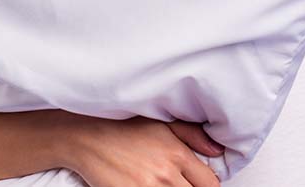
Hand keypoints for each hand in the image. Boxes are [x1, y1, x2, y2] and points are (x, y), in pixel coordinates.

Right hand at [67, 115, 225, 186]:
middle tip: (177, 181)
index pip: (210, 183)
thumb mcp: (162, 123)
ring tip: (161, 183)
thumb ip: (193, 135)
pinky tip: (149, 185)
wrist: (86, 137)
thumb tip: (218, 151)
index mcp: (177, 154)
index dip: (206, 184)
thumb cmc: (123, 127)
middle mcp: (166, 175)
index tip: (198, 182)